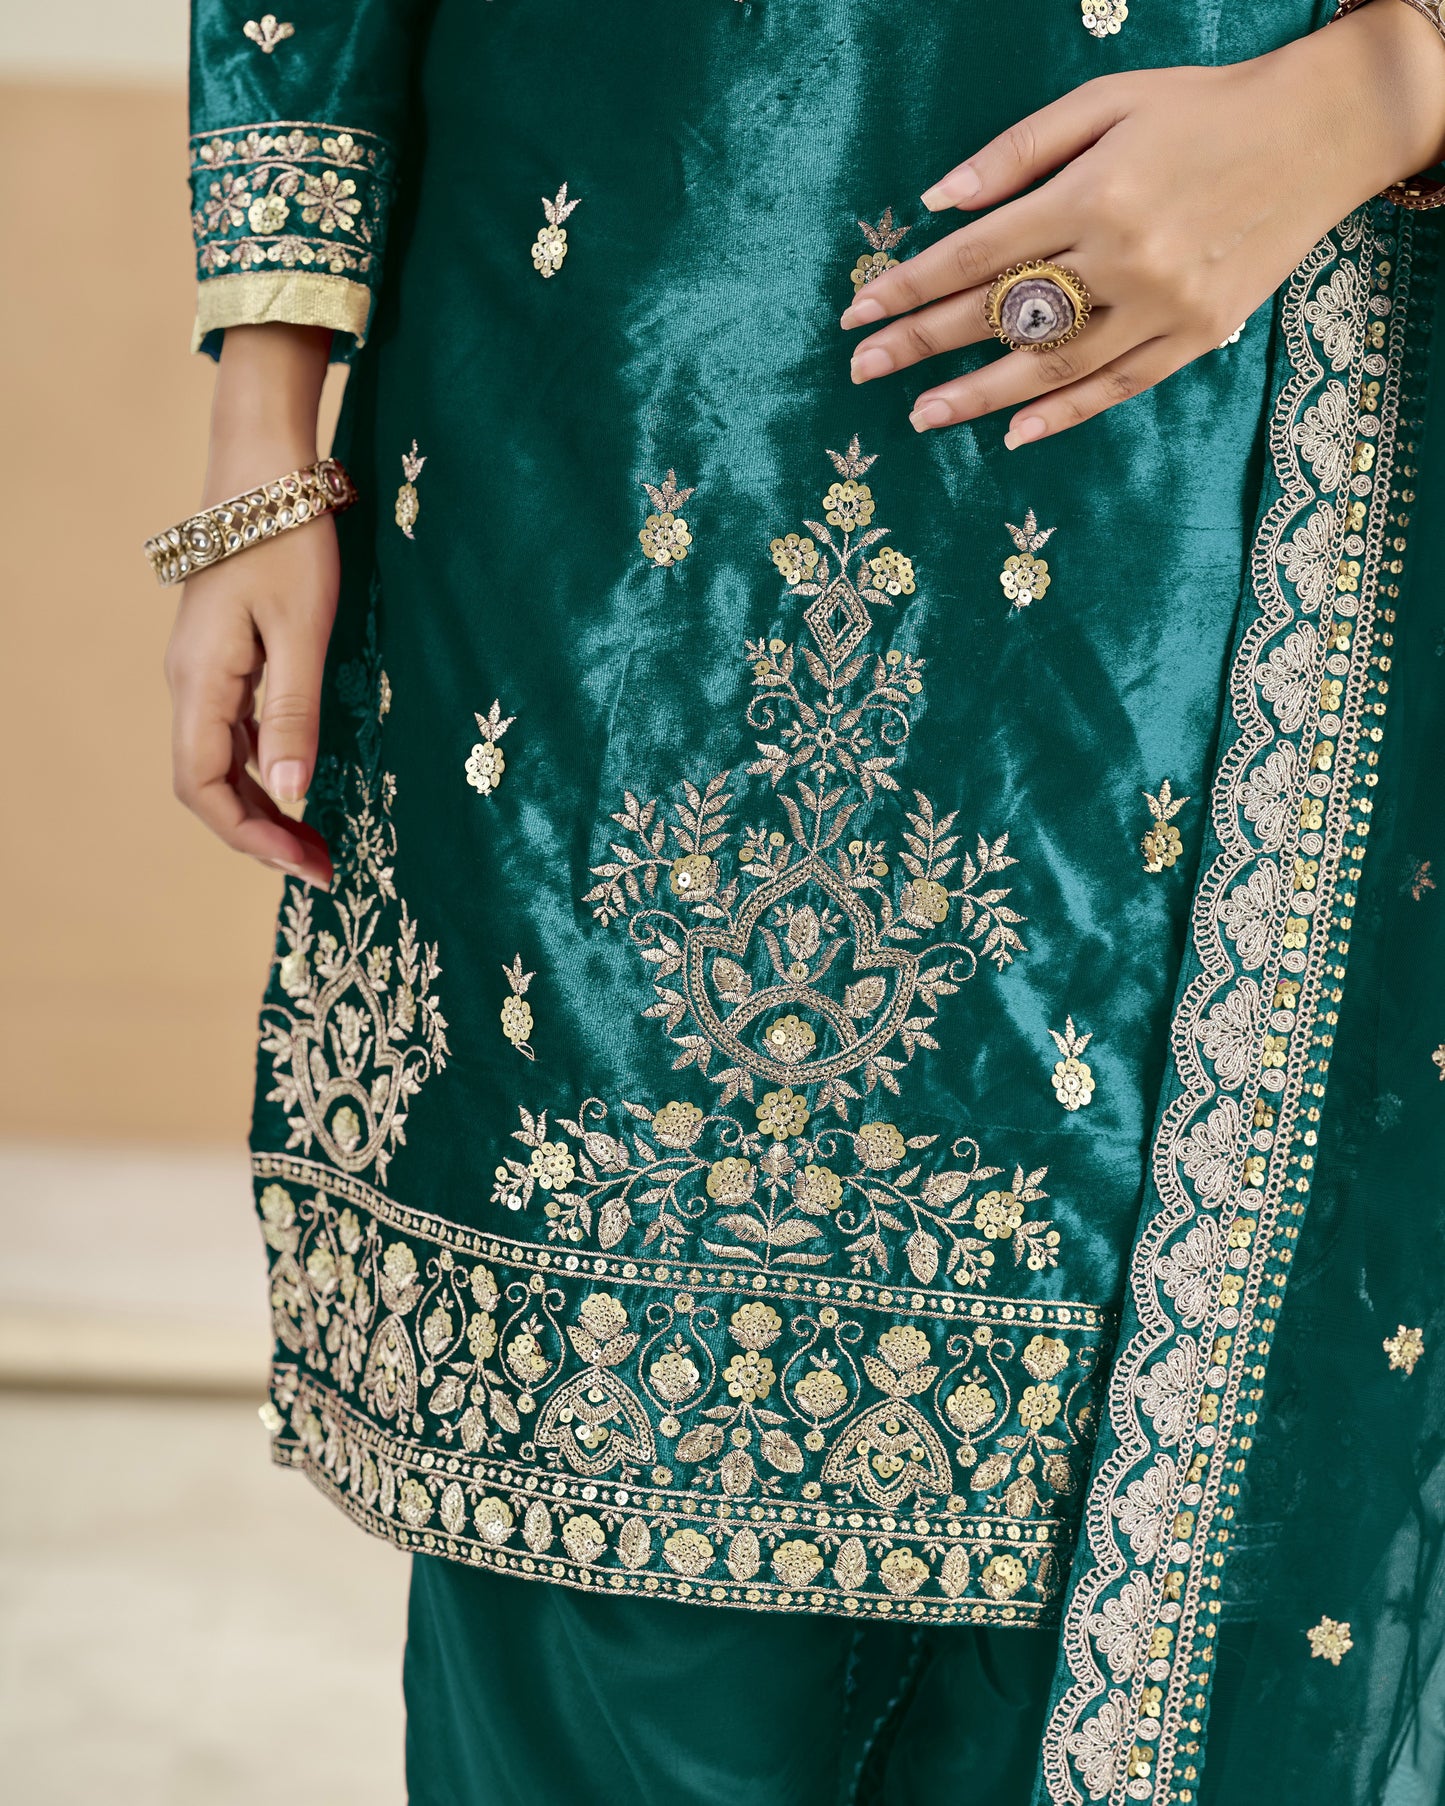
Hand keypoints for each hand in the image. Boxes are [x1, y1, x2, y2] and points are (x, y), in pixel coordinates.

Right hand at [164, 324, 336, 887]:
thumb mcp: (302, 630)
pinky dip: (266, 768)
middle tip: (323, 867)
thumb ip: (293, 714)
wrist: (265, 465)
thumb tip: (288, 794)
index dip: (250, 838)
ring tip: (318, 840)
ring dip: (264, 807)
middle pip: (209, 784)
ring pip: (221, 761)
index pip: (204, 787)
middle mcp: (190, 682)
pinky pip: (234, 731)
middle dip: (261, 834)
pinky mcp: (226, 655)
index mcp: (200, 680)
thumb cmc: (289, 539)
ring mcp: (204, 670)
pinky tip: (302, 784)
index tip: (304, 866)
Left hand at [842, 0, 1444, 444]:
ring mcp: (1161, 307)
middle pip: (1000, 315)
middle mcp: (1122, 258)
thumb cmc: (1201, 108)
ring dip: (978, 395)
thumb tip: (939, 202)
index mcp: (1092, 194)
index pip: (975, 255)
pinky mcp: (1196, 336)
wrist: (1319, 133)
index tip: (858, 312)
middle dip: (922, 344)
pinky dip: (1061, 414)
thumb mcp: (1107, 100)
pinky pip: (1116, 388)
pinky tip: (1011, 433)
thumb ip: (1019, 150)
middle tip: (863, 370)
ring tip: (921, 415)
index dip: (909, 286)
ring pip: (1051, 365)